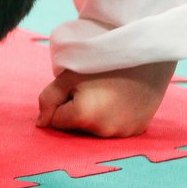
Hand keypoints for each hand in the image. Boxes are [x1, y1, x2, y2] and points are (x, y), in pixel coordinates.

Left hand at [36, 60, 175, 137]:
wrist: (145, 54)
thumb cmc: (101, 62)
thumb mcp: (67, 76)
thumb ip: (48, 99)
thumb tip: (41, 125)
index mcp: (83, 117)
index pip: (56, 121)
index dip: (62, 102)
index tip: (77, 87)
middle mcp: (104, 131)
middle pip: (75, 128)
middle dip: (76, 111)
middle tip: (94, 88)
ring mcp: (123, 133)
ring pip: (94, 130)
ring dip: (94, 116)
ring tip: (109, 92)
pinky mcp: (138, 131)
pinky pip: (114, 129)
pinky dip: (112, 118)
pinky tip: (121, 100)